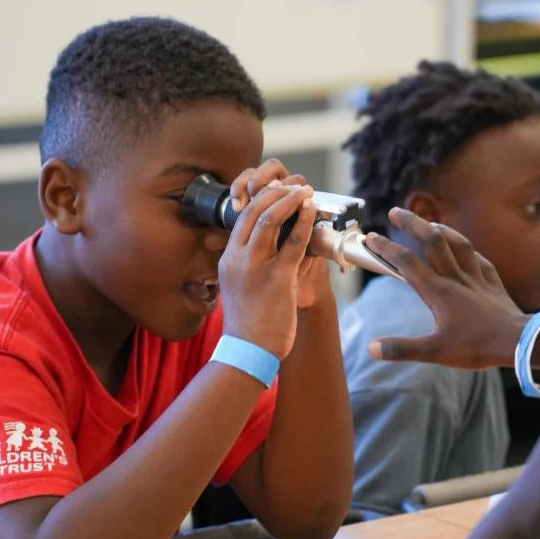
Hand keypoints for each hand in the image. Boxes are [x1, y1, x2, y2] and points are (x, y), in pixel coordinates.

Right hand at [229, 159, 332, 310]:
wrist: (247, 352)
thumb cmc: (248, 324)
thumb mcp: (237, 288)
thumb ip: (246, 266)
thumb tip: (266, 250)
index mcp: (228, 259)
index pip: (242, 218)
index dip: (261, 199)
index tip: (277, 191)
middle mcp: (238, 258)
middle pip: (254, 211)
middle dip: (277, 193)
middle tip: (295, 186)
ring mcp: (256, 267)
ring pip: (271, 219)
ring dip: (291, 200)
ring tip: (306, 192)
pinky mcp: (277, 278)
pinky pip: (294, 242)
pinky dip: (305, 222)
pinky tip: (312, 212)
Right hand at [364, 208, 528, 369]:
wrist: (521, 342)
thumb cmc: (478, 347)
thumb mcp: (436, 352)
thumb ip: (402, 349)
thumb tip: (372, 348)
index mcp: (438, 292)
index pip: (407, 262)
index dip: (386, 248)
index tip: (371, 236)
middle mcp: (455, 278)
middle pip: (432, 242)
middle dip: (412, 223)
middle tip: (396, 211)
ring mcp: (476, 278)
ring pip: (458, 244)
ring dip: (442, 230)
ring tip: (430, 223)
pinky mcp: (493, 283)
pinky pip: (480, 260)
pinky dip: (469, 251)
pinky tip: (466, 249)